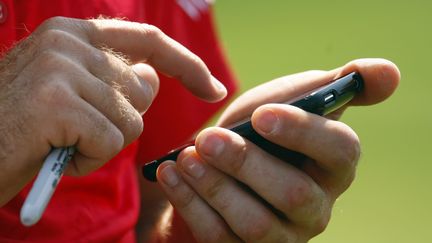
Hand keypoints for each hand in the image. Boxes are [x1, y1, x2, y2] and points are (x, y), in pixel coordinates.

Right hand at [0, 17, 226, 206]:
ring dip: (102, 143)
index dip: (187, 65)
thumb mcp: (71, 95)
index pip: (148, 42)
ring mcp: (61, 69)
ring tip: (61, 141)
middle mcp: (67, 41)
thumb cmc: (22, 127)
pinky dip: (89, 158)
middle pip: (141, 90)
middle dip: (121, 120)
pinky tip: (56, 154)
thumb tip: (154, 77)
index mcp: (72, 33)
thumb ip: (113, 80)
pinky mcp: (57, 103)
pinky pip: (111, 141)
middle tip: (77, 129)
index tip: (214, 87)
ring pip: (130, 120)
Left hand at [155, 59, 398, 241]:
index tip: (262, 115)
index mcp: (333, 166)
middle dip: (247, 164)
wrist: (223, 163)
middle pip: (294, 194)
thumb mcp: (290, 100)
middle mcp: (315, 207)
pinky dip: (191, 205)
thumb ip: (333, 87)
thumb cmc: (262, 131)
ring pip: (255, 224)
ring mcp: (282, 236)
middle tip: (208, 139)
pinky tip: (173, 175)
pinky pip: (220, 238)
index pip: (339, 151)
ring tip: (186, 158)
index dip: (303, 132)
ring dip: (215, 188)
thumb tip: (389, 72)